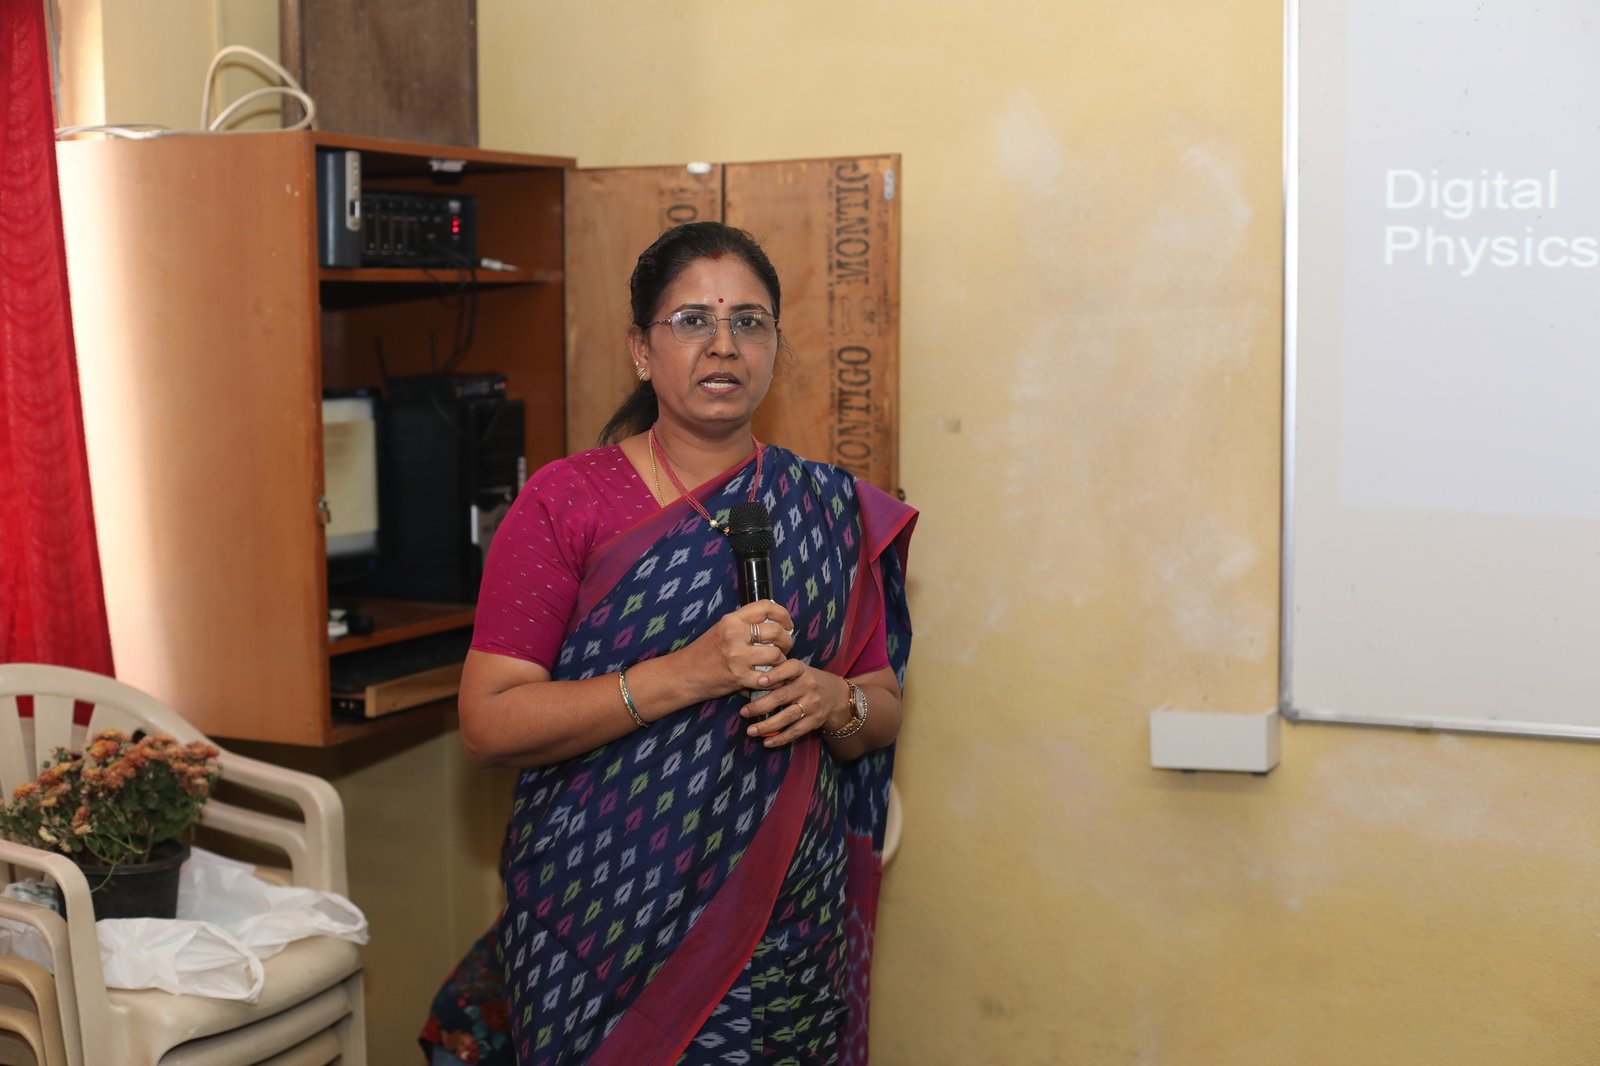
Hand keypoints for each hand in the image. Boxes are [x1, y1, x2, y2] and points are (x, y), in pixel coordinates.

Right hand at [675, 600, 794, 700]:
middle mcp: (734, 635)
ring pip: (776, 655)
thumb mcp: (721, 629)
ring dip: (782, 661)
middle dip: (787, 640)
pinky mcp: (738, 677)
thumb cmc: (703, 653)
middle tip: (785, 647)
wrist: (682, 675)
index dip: (783, 614)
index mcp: (731, 620)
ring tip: (777, 664)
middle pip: (776, 631)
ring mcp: (737, 657)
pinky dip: (774, 680)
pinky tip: (771, 679)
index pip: (766, 607)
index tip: (787, 624)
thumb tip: (773, 621)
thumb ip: (743, 624)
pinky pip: (768, 678)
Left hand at [742, 662, 850, 747]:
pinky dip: (780, 738)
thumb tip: (746, 685)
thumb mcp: (798, 671)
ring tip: (750, 731)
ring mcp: (812, 704)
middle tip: (743, 712)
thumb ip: (777, 674)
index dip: (775, 674)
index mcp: (802, 670)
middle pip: (782, 696)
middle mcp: (808, 686)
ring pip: (787, 717)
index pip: (789, 668)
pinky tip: (767, 742)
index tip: (760, 681)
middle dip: (761, 706)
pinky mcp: (814, 721)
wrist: (836, 695)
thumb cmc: (806, 680)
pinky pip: (795, 731)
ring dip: (767, 726)